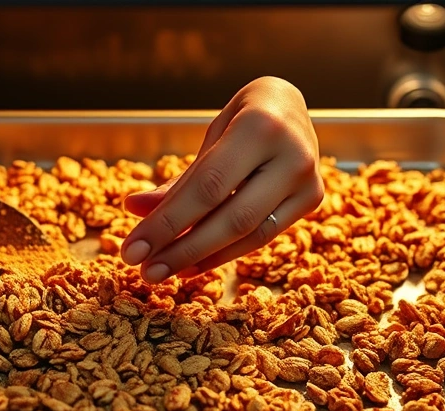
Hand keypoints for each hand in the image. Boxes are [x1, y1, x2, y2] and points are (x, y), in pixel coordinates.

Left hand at [120, 76, 322, 282]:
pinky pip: (263, 237)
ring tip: (164, 271)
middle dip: (182, 249)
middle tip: (145, 271)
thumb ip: (179, 179)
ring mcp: (308, 180)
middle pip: (232, 217)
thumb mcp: (210, 137)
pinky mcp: (312, 200)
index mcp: (261, 126)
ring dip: (202, 258)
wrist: (291, 105)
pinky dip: (225, 254)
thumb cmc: (242, 118)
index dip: (168, 223)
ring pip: (250, 235)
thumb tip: (133, 209)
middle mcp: (293, 154)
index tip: (132, 250)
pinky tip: (192, 265)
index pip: (207, 187)